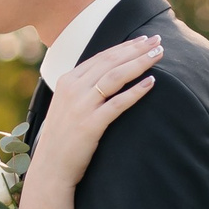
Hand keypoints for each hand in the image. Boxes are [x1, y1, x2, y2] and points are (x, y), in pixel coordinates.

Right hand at [28, 34, 161, 189]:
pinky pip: (117, 103)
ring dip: (139, 63)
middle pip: (110, 62)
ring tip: (158, 55)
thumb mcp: (67, 106)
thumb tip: (106, 75)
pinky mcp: (90, 125)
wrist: (50, 168)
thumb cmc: (63, 139)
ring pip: (115, 77)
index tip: (144, 40)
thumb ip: (82, 89)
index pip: (101, 57)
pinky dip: (135, 92)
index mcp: (66, 81)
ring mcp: (80, 106)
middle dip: (136, 49)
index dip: (124, 47)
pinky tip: (151, 83)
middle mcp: (72, 89)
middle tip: (157, 41)